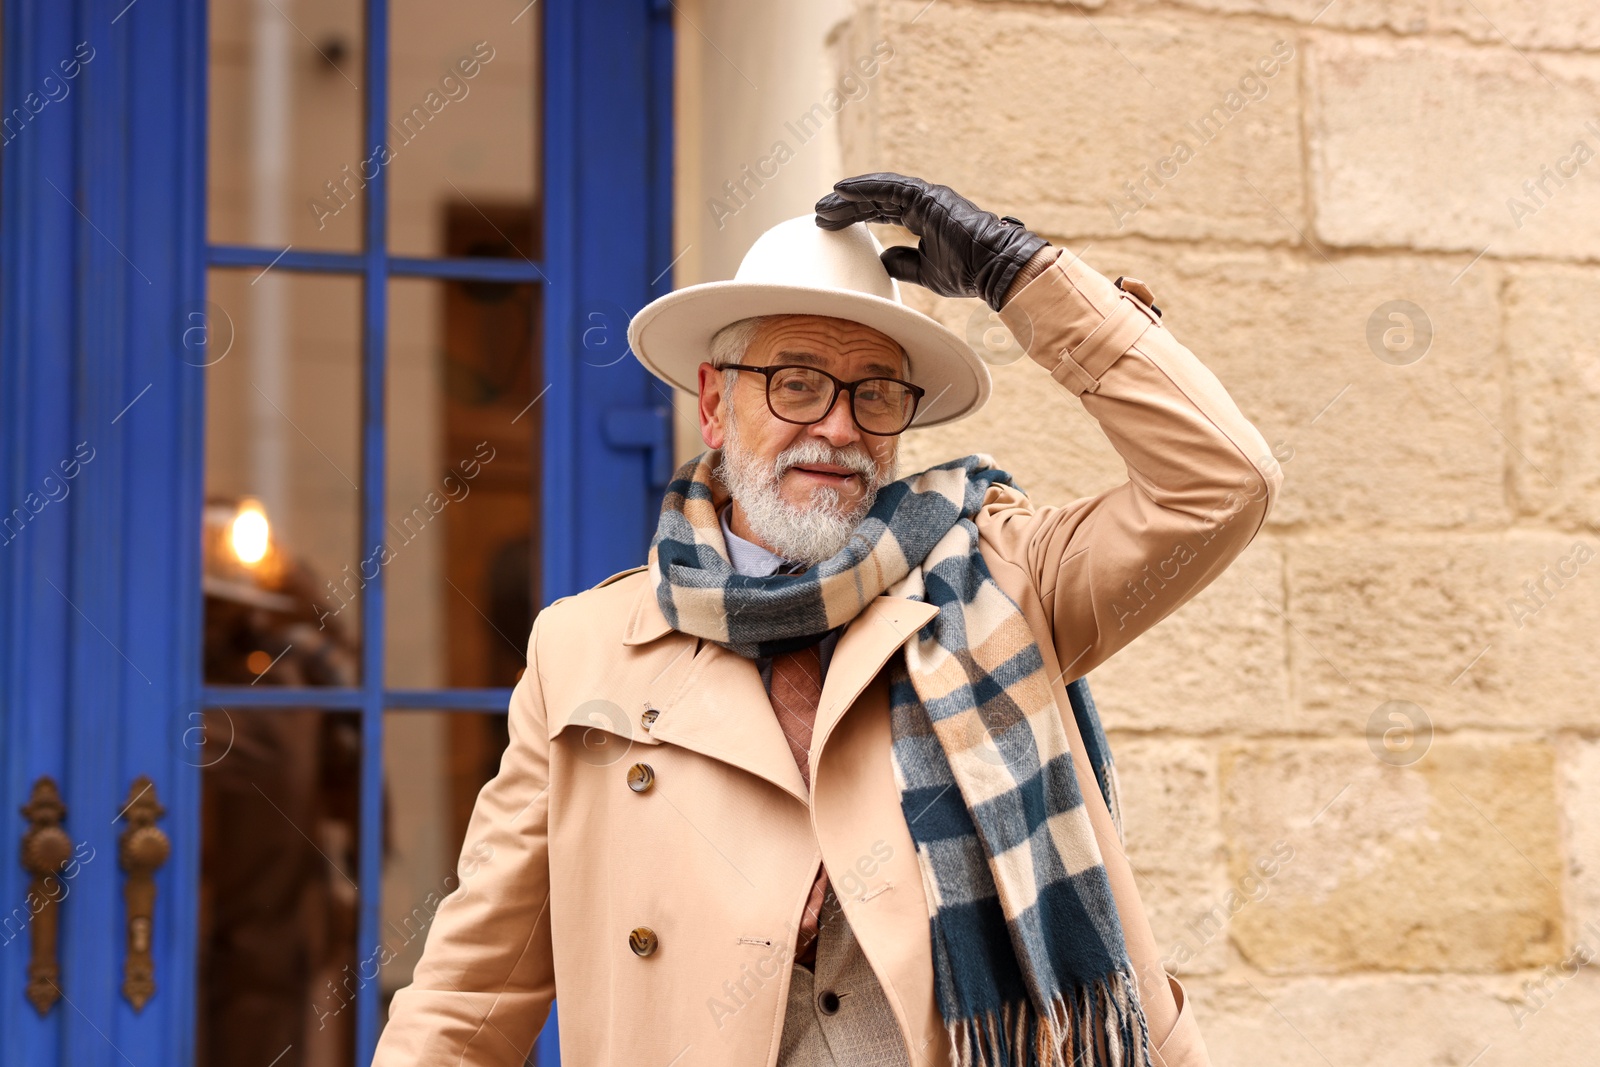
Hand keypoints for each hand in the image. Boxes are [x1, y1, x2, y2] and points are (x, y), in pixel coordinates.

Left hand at [814, 172, 1049, 311]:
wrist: (992, 268)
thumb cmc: (967, 272)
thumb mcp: (925, 272)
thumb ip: (903, 263)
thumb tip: (881, 259)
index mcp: (923, 218)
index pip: (882, 212)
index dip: (856, 216)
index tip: (831, 223)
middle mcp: (923, 204)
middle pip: (875, 201)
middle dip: (846, 207)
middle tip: (819, 214)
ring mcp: (926, 197)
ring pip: (879, 192)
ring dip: (849, 197)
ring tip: (824, 204)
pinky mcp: (927, 197)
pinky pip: (890, 188)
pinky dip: (865, 187)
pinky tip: (842, 190)